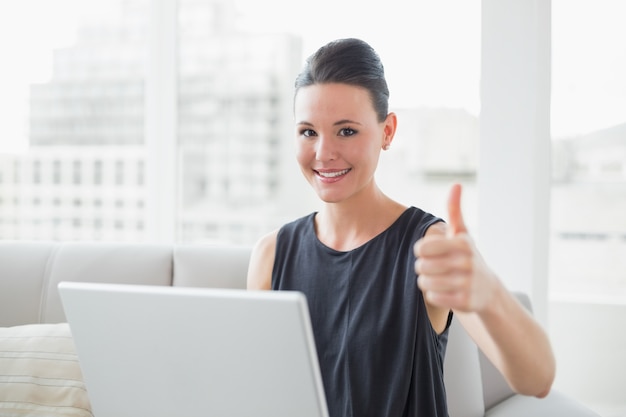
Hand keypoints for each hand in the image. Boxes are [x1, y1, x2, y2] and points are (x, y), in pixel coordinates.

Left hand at [414, 183, 497, 312]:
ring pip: (425, 283)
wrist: (487, 289)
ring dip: (426, 281)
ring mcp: (468, 284)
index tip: (430, 252)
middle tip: (435, 267)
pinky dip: (433, 295)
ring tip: (438, 278)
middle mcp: (467, 263)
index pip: (422, 248)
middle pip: (421, 266)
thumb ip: (455, 210)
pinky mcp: (465, 302)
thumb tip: (456, 184)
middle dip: (423, 268)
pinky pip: (433, 297)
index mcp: (463, 243)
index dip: (421, 251)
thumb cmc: (467, 256)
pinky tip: (444, 290)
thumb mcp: (462, 233)